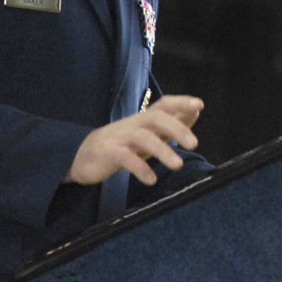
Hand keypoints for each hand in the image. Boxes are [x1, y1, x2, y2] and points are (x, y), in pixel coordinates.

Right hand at [68, 96, 202, 186]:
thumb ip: (169, 125)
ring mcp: (120, 138)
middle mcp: (133, 124)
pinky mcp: (109, 153)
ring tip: (177, 165)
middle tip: (194, 144)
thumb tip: (194, 112)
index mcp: (144, 119)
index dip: (181, 102)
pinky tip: (151, 179)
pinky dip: (140, 168)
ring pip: (143, 138)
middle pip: (156, 118)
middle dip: (177, 128)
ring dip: (163, 150)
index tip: (199, 105)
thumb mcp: (147, 134)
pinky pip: (126, 158)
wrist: (82, 156)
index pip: (163, 105)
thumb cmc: (121, 144)